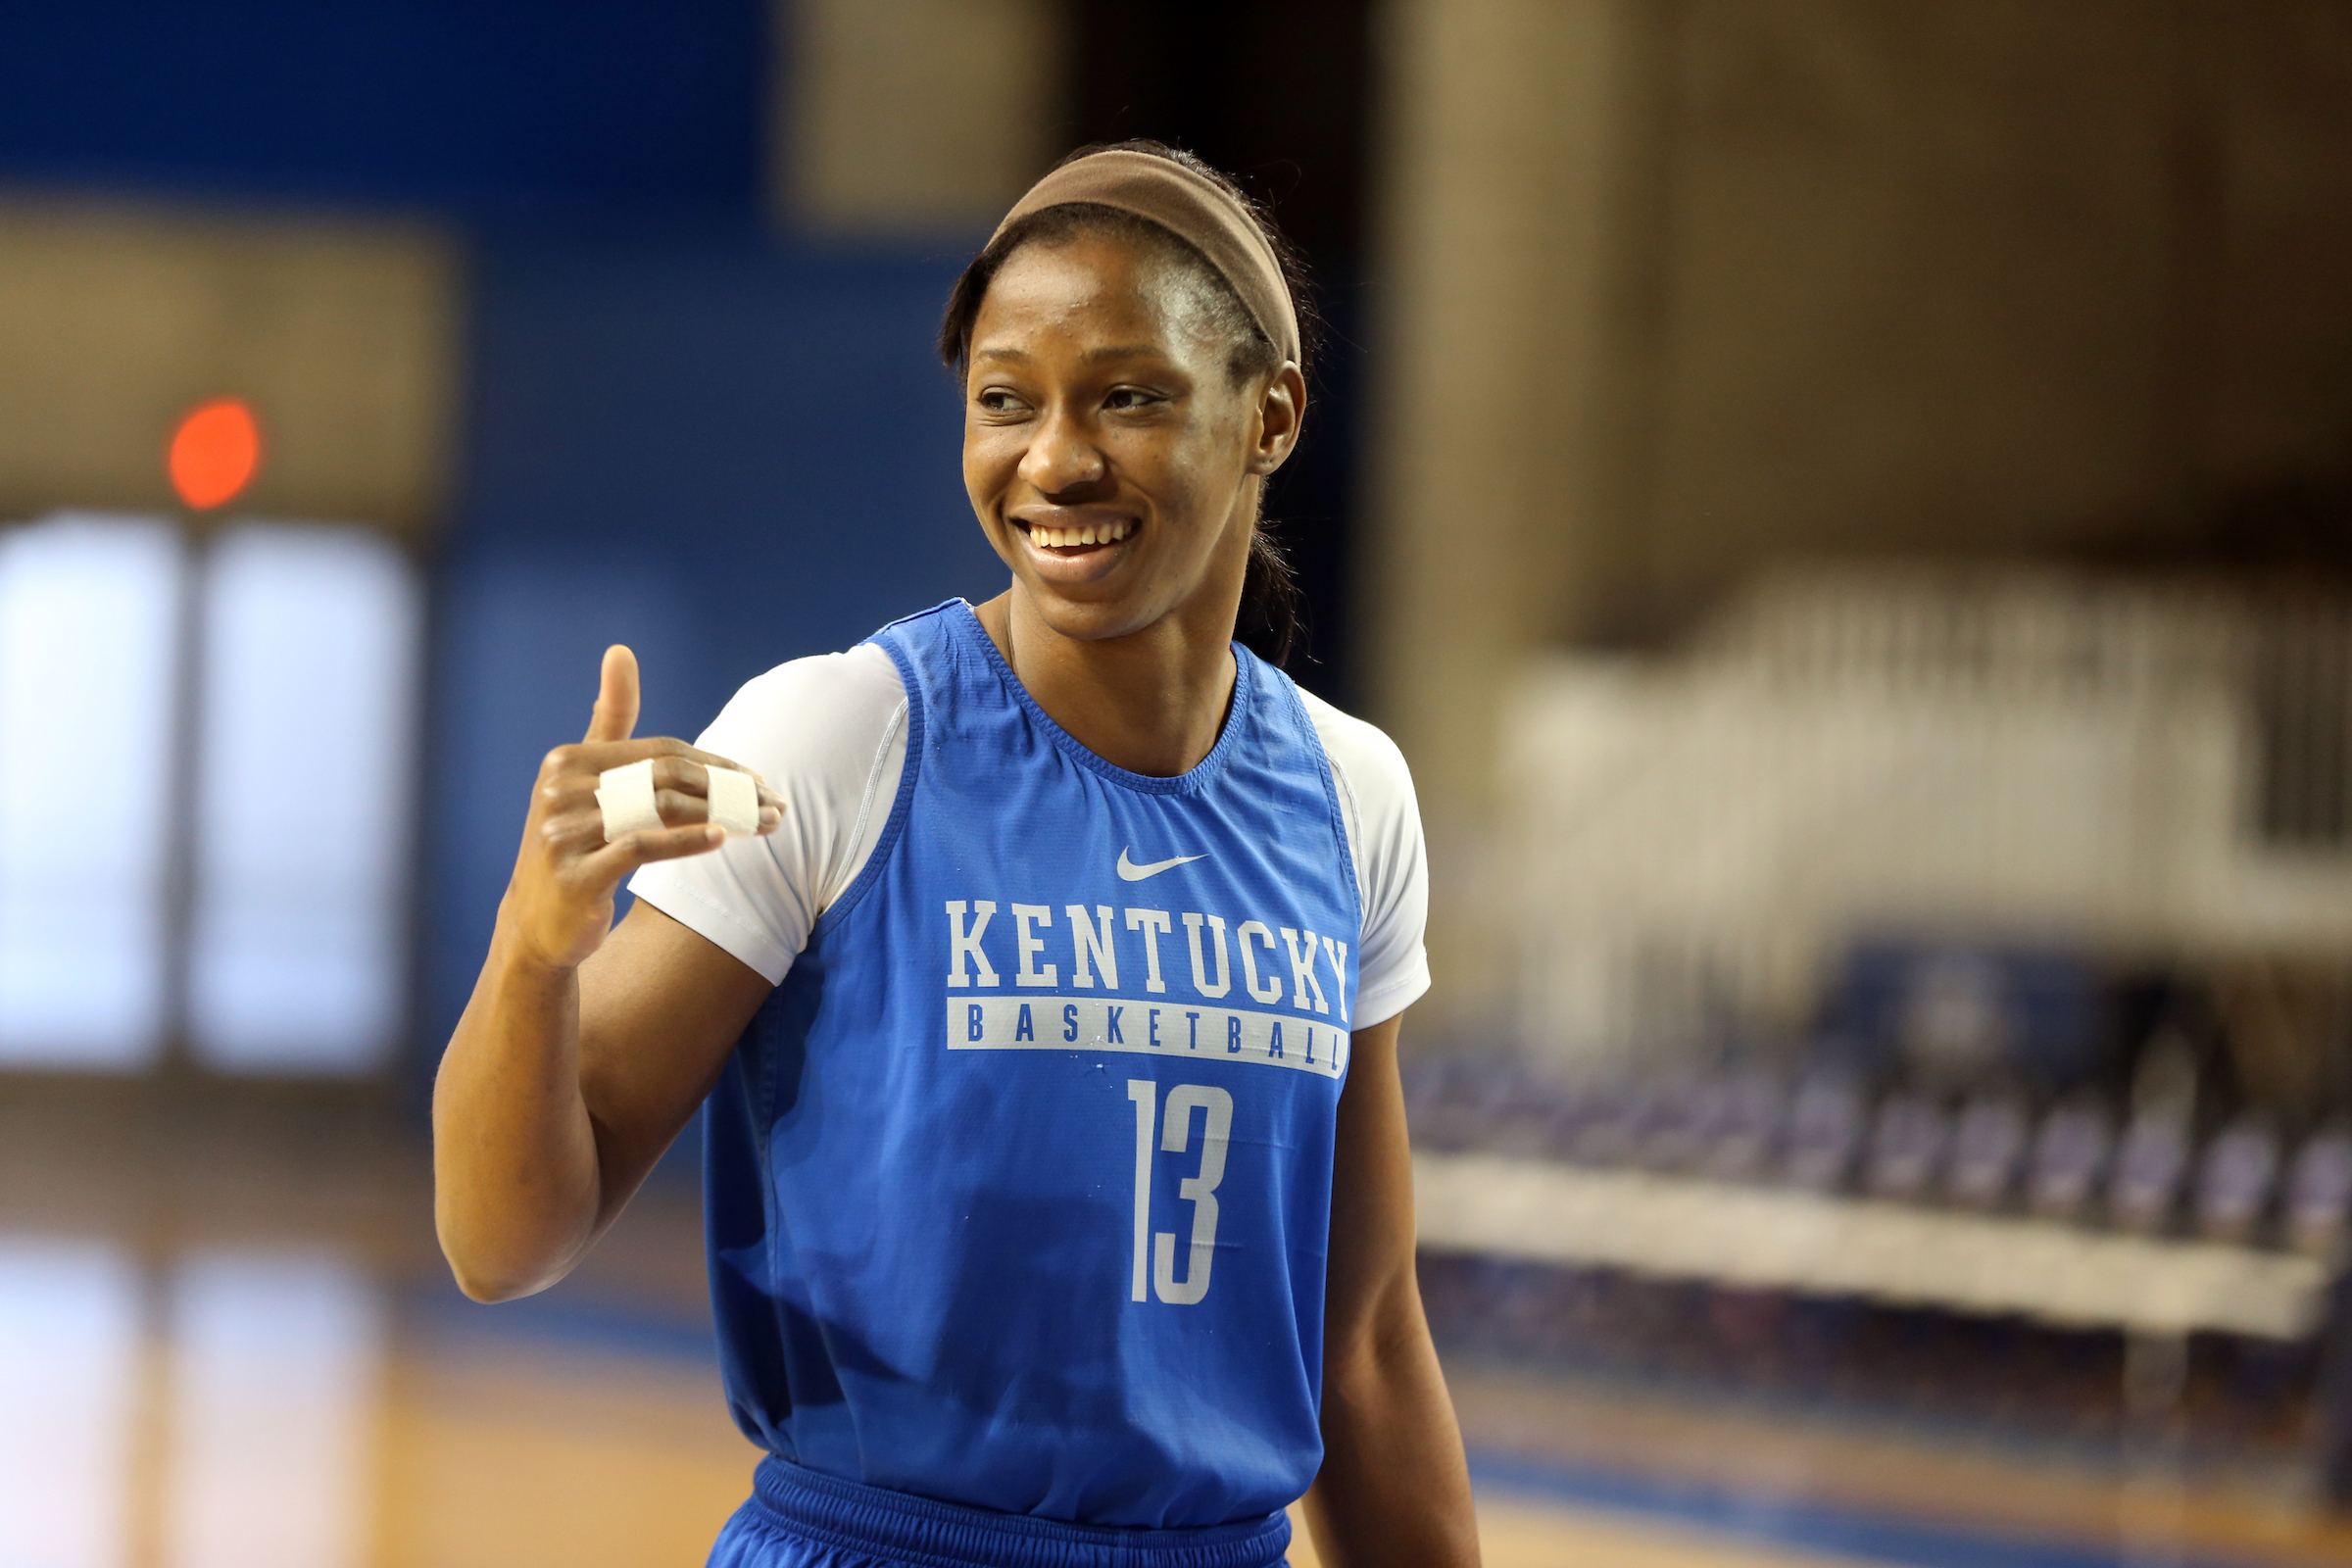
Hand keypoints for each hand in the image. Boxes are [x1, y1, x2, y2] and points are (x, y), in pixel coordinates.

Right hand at [499, 645, 782, 971]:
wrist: (537, 925)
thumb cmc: (576, 846)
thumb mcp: (586, 781)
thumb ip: (609, 720)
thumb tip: (621, 650)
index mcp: (567, 761)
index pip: (661, 751)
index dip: (717, 765)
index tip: (760, 783)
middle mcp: (559, 791)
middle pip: (666, 777)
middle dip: (729, 790)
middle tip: (775, 805)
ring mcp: (563, 833)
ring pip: (661, 810)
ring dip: (723, 816)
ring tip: (764, 825)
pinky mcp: (576, 875)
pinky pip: (642, 847)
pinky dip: (686, 841)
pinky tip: (722, 838)